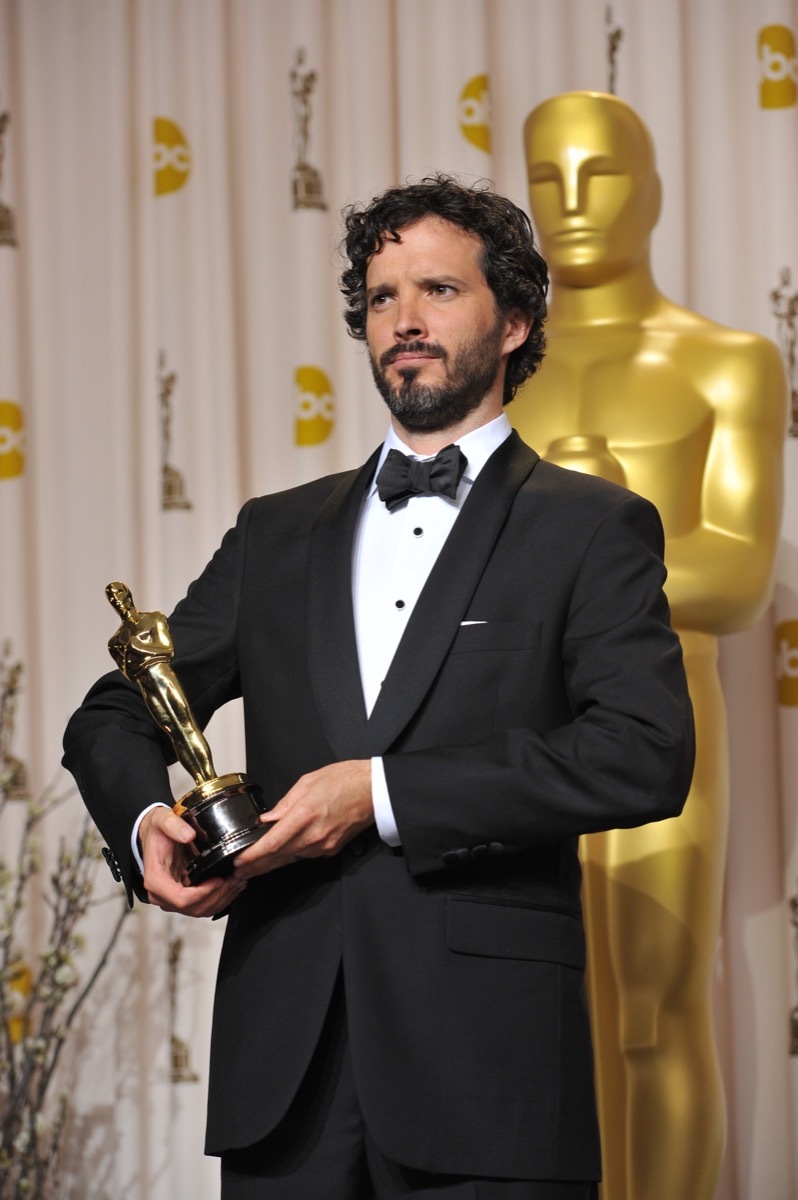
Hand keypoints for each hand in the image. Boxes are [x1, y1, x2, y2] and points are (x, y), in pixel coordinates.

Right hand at [139, 805, 246, 916]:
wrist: (153, 835)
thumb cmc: (157, 831)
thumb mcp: (162, 820)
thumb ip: (173, 826)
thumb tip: (189, 835)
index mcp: (156, 880)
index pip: (181, 899)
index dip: (204, 893)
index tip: (220, 879)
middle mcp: (162, 895)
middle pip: (194, 908)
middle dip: (218, 895)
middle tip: (236, 879)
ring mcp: (172, 899)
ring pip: (200, 910)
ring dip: (222, 899)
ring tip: (238, 882)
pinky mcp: (182, 898)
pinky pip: (203, 906)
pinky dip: (219, 899)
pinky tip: (232, 886)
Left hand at [233, 760, 372, 879]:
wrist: (373, 790)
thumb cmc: (345, 780)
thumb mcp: (308, 782)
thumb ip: (285, 803)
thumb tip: (268, 819)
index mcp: (305, 814)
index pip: (272, 843)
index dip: (253, 856)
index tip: (239, 860)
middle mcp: (314, 834)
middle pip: (278, 857)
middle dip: (256, 866)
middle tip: (238, 871)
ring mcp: (323, 845)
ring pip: (290, 859)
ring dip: (270, 864)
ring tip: (253, 867)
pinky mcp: (331, 849)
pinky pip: (304, 855)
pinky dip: (289, 857)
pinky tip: (278, 857)